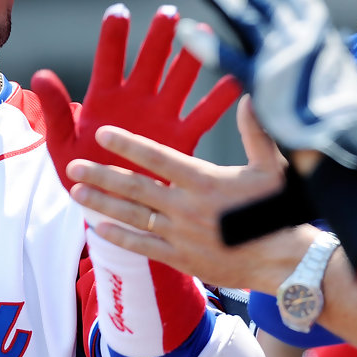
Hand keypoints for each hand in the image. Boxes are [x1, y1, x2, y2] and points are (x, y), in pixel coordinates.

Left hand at [32, 4, 240, 194]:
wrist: (105, 203)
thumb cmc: (80, 170)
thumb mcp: (61, 142)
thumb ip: (57, 109)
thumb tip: (40, 75)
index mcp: (104, 98)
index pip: (109, 60)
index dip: (114, 37)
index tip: (120, 12)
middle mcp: (136, 99)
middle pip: (150, 62)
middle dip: (158, 38)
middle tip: (169, 14)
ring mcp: (160, 116)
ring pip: (178, 81)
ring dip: (190, 59)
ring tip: (204, 33)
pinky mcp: (180, 138)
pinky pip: (202, 116)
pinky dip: (218, 100)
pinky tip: (236, 81)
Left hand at [66, 97, 310, 291]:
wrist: (284, 261)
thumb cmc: (279, 211)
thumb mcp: (271, 167)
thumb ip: (256, 131)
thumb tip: (249, 96)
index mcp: (203, 180)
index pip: (157, 157)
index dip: (127, 145)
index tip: (102, 134)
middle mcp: (186, 207)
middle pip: (135, 187)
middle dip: (102, 175)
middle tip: (72, 166)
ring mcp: (181, 235)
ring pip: (133, 217)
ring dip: (102, 204)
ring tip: (76, 193)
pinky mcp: (182, 259)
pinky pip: (144, 248)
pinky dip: (120, 239)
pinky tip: (98, 230)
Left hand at [177, 0, 356, 167]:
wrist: (345, 145)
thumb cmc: (348, 119)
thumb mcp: (344, 73)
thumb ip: (328, 54)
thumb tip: (334, 41)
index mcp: (322, 32)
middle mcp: (299, 36)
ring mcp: (277, 57)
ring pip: (242, 16)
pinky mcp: (258, 83)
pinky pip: (225, 57)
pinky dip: (204, 42)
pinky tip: (184, 30)